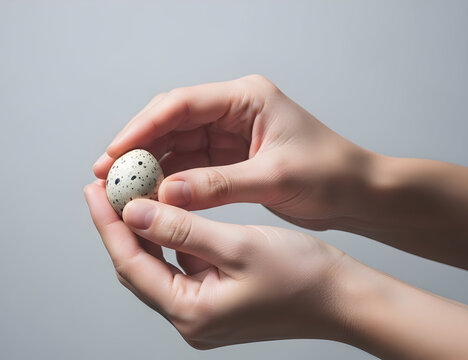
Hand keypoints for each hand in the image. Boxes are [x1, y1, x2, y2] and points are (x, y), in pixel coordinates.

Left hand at [84, 180, 347, 347]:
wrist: (345, 300)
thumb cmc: (303, 277)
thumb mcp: (238, 245)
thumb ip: (181, 229)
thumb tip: (135, 211)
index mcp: (191, 313)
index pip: (131, 263)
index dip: (109, 224)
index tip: (95, 190)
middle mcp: (191, 319)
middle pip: (138, 267)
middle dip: (120, 226)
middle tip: (108, 187)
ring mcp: (203, 313)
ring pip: (158, 266)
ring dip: (145, 230)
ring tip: (135, 192)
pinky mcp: (216, 302)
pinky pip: (180, 267)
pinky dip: (171, 239)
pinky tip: (170, 212)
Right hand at [93, 74, 372, 230]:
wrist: (360, 194)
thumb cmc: (331, 175)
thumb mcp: (274, 178)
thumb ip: (218, 185)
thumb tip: (166, 194)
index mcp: (247, 98)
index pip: (181, 105)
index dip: (142, 128)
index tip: (115, 152)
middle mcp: (233, 111)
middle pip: (171, 122)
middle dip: (138, 147)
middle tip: (107, 174)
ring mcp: (230, 133)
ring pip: (176, 145)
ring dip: (149, 166)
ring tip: (121, 190)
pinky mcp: (229, 157)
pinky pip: (189, 165)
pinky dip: (169, 180)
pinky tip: (150, 196)